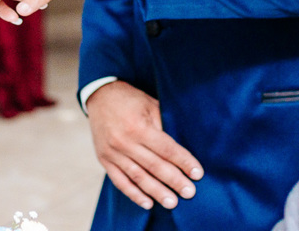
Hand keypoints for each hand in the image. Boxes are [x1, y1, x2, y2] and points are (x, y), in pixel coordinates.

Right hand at [87, 81, 203, 210]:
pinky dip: (134, 194)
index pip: (166, 148)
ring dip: (156, 191)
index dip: (183, 161)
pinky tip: (148, 203)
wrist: (100, 96)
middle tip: (189, 192)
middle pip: (154, 165)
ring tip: (172, 202)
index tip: (197, 173)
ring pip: (138, 176)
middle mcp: (124, 141)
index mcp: (138, 126)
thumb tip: (181, 149)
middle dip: (174, 180)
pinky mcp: (104, 159)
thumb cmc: (131, 100)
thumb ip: (164, 126)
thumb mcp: (150, 105)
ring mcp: (112, 152)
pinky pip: (120, 181)